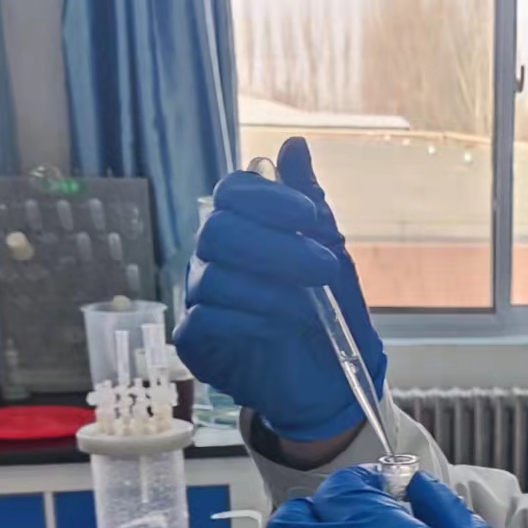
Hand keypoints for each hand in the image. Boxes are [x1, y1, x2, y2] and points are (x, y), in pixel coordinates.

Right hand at [173, 138, 386, 442]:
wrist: (331, 382)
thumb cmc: (329, 316)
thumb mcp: (330, 256)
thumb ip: (310, 204)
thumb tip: (294, 145)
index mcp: (244, 232)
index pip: (233, 192)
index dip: (269, 198)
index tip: (310, 216)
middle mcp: (214, 259)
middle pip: (218, 231)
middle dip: (276, 248)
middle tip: (323, 270)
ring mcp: (200, 299)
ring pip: (215, 277)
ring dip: (272, 291)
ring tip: (311, 311)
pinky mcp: (196, 342)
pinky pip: (206, 318)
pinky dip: (250, 320)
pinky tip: (279, 329)